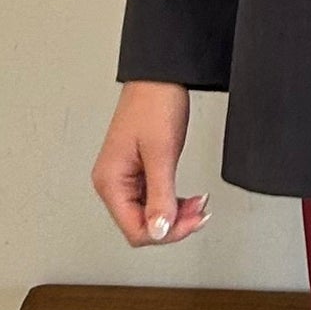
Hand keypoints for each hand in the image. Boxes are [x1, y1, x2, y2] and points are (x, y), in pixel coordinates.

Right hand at [92, 81, 209, 245]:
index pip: (135, 230)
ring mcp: (126, 177)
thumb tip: (159, 231)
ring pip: (150, 214)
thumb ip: (160, 196)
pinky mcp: (138, 171)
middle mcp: (113, 182)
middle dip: (173, 224)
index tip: (190, 223)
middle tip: (199, 214)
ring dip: (177, 215)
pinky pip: (155, 199)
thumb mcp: (161, 153)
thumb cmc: (154, 104)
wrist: (160, 76)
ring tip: (199, 206)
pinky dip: (174, 202)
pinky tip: (189, 200)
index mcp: (111, 181)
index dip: (165, 233)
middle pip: (142, 226)